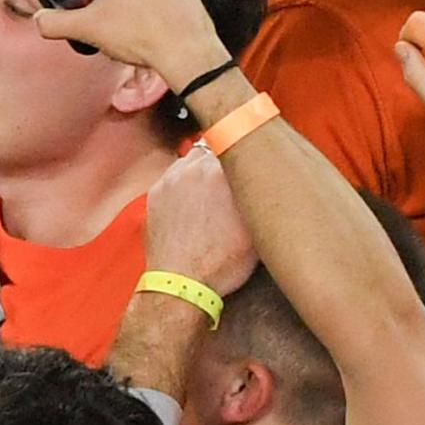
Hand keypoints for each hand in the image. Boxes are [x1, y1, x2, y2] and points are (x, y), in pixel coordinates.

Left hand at [145, 148, 257, 296]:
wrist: (180, 284)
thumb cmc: (224, 261)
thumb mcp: (257, 226)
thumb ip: (260, 192)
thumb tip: (268, 175)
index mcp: (222, 171)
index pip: (239, 140)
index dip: (249, 147)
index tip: (256, 154)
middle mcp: (193, 168)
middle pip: (215, 146)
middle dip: (226, 156)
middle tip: (236, 172)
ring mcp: (170, 179)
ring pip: (192, 159)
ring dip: (203, 168)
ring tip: (215, 190)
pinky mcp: (156, 193)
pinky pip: (174, 177)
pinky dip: (186, 183)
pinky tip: (195, 202)